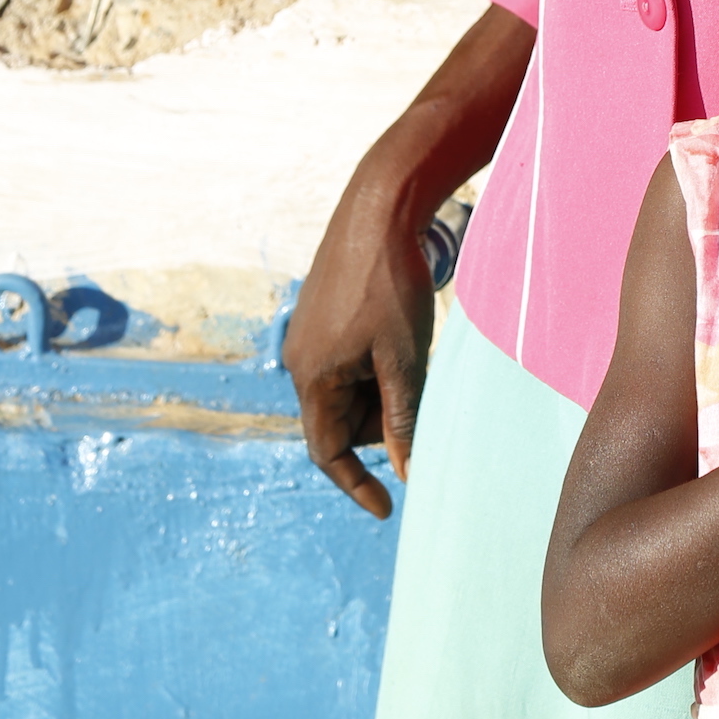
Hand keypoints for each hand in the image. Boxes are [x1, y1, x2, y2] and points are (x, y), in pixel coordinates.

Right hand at [283, 122, 439, 517]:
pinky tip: (397, 335)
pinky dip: (373, 366)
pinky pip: (344, 362)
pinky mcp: (317, 315)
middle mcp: (298, 361)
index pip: (327, 453)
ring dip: (379, 390)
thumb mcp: (405, 360)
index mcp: (312, 378)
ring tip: (410, 353)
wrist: (379, 209)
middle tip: (420, 395)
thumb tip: (408, 472)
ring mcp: (305, 336)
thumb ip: (403, 421)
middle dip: (380, 423)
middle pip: (341, 421)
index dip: (357, 484)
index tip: (386, 509)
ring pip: (346, 390)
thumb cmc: (393, 286)